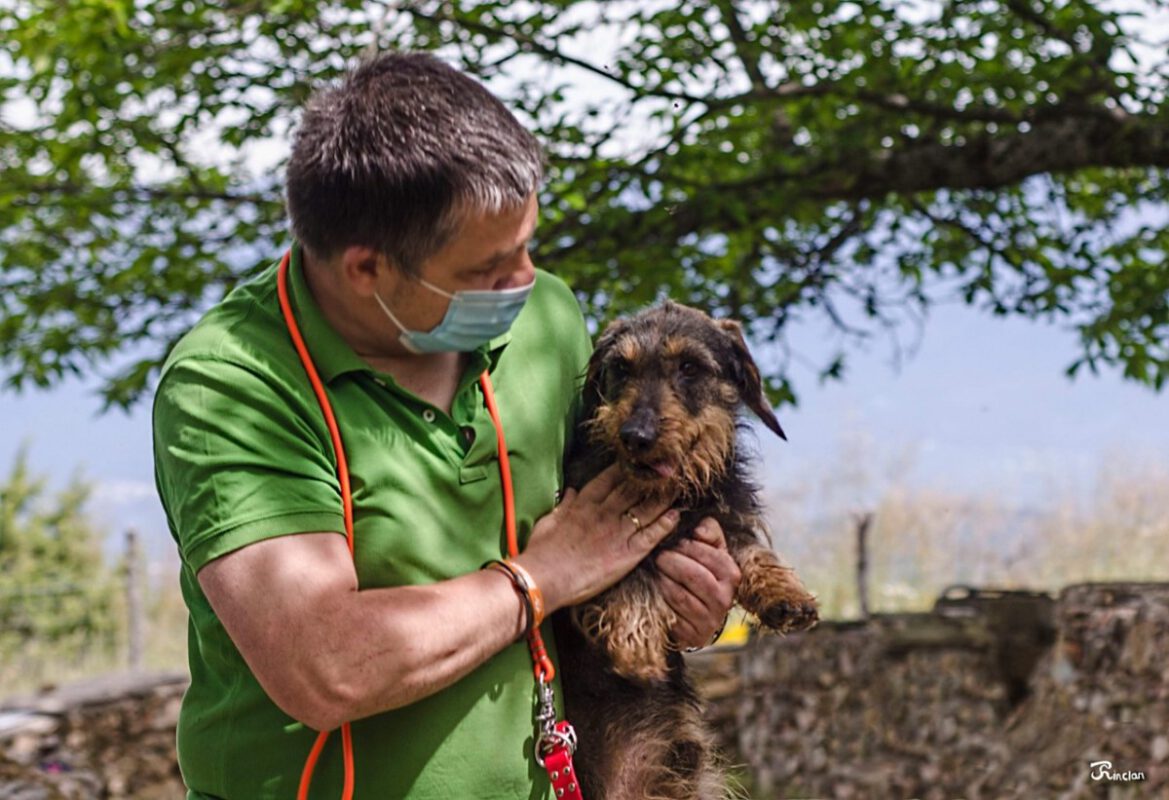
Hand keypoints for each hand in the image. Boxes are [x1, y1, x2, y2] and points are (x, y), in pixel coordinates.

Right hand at [517, 465, 679, 612]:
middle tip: (666, 469)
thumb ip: (564, 504)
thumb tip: (571, 492)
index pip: (611, 478)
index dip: (628, 468)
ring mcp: (617, 532)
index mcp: (585, 503)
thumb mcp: (549, 520)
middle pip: (633, 489)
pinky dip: (664, 525)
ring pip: (646, 509)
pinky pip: (650, 536)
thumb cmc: (541, 550)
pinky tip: (675, 516)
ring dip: (663, 498)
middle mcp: (604, 513)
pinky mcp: (626, 554)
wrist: (544, 578)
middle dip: (650, 478)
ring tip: (678, 489)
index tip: (640, 461)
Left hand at [654, 517, 739, 649]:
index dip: (688, 546)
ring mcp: (709, 620)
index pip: (710, 556)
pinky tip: (654, 589)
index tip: (673, 542)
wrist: (700, 613)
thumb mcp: (712, 549)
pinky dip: (659, 599)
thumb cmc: (704, 572)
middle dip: (671, 562)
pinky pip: (670, 613)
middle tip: (659, 555)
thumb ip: (709, 530)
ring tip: (654, 570)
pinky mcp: (692, 635)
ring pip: (679, 595)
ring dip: (662, 580)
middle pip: (694, 576)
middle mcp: (724, 599)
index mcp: (732, 575)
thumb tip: (699, 529)